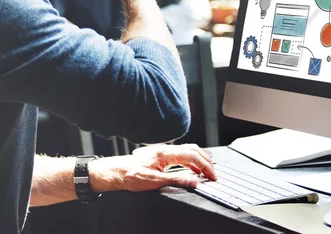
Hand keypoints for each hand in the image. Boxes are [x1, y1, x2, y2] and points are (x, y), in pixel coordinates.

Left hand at [89, 144, 215, 192]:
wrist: (116, 172)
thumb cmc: (130, 175)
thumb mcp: (154, 182)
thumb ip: (176, 180)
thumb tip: (194, 181)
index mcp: (166, 153)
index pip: (192, 156)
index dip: (205, 166)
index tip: (212, 176)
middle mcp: (166, 149)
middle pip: (193, 150)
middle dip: (206, 161)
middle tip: (213, 174)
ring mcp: (163, 151)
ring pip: (188, 150)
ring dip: (199, 159)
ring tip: (207, 170)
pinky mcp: (161, 155)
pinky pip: (181, 154)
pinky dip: (191, 160)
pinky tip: (193, 168)